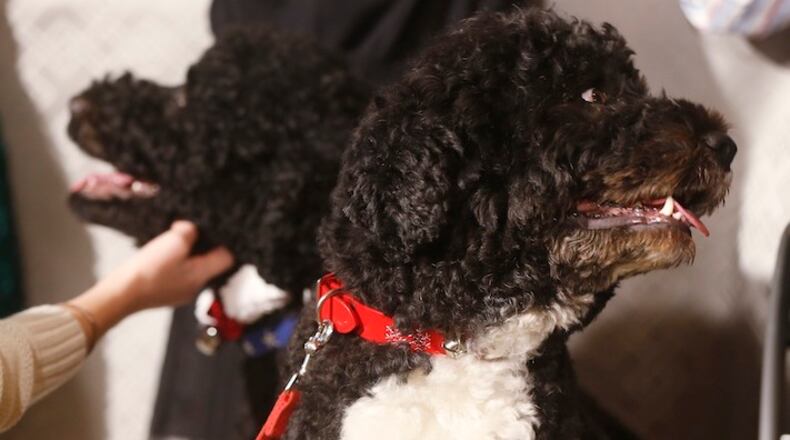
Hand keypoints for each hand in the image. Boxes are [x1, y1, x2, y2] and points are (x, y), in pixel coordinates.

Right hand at [104, 220, 233, 311]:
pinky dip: (171, 264)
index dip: (222, 243)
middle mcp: (195, 288)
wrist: (121, 294)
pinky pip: (176, 275)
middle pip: (209, 263)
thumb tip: (191, 229)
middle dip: (200, 247)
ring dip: (183, 255)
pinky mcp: (165, 293)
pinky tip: (158, 257)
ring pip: (191, 268)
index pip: (227, 259)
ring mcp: (180, 293)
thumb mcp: (173, 242)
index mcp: (202, 276)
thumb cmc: (150, 270)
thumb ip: (189, 231)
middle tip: (186, 234)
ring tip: (169, 244)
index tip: (211, 231)